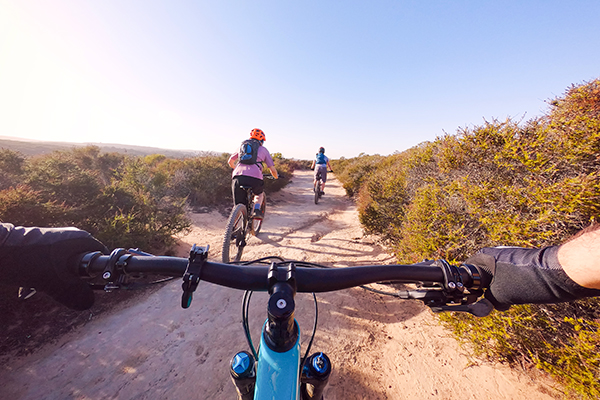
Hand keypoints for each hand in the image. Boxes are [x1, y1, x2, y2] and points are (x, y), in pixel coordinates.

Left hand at [1, 225, 107, 309]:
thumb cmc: (27, 261)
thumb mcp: (55, 282)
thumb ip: (75, 294)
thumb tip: (88, 303)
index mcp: (80, 239)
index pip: (102, 258)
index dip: (99, 275)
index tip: (91, 288)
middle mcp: (71, 237)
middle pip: (82, 265)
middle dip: (72, 282)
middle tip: (63, 292)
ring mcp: (56, 241)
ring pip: (64, 268)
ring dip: (56, 283)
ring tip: (42, 291)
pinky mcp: (41, 247)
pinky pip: (50, 266)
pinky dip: (43, 278)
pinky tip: (29, 290)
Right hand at [466, 246, 599, 309]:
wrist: (557, 273)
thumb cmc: (525, 279)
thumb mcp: (500, 294)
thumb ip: (486, 302)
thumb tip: (480, 309)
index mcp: (483, 257)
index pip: (465, 273)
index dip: (463, 289)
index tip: (463, 302)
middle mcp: (493, 257)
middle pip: (479, 278)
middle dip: (480, 293)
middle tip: (481, 306)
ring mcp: (507, 262)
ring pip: (493, 282)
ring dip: (494, 294)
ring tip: (499, 304)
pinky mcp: (519, 268)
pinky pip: (506, 282)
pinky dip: (506, 292)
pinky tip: (512, 300)